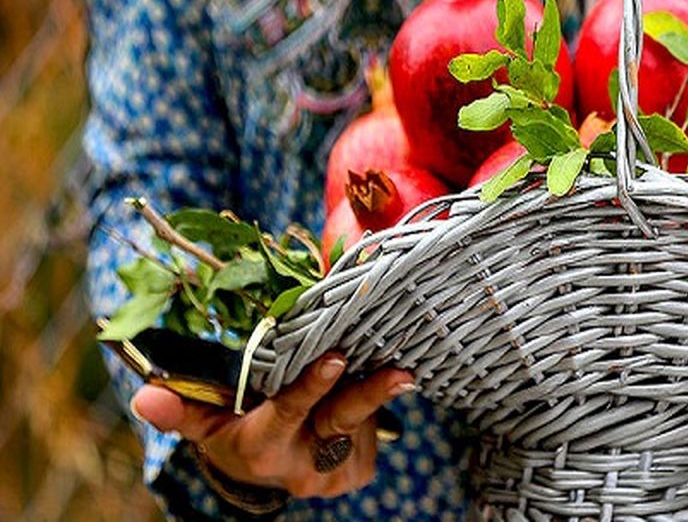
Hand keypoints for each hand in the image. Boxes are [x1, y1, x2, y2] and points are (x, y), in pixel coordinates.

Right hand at [131, 353, 411, 497]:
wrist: (262, 476)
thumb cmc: (233, 431)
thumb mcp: (205, 423)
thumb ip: (179, 408)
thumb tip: (143, 397)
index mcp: (262, 446)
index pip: (289, 411)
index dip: (312, 386)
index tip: (335, 358)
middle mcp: (302, 465)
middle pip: (341, 419)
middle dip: (370, 394)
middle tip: (399, 372)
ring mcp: (335, 473)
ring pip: (362, 417)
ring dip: (370, 386)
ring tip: (375, 358)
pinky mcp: (360, 472)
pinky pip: (376, 429)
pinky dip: (374, 402)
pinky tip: (366, 384)